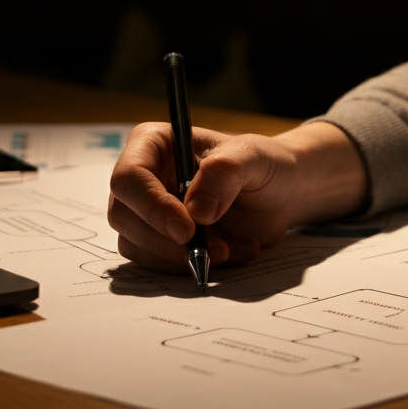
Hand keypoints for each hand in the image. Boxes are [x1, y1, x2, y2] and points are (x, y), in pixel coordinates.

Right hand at [108, 121, 367, 272]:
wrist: (282, 193)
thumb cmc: (265, 164)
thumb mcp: (253, 157)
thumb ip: (225, 173)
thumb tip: (196, 211)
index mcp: (154, 143)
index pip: (129, 178)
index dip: (152, 206)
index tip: (187, 229)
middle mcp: (143, 177)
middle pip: (125, 216)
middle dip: (167, 241)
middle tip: (215, 250)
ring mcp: (147, 210)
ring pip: (138, 245)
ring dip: (182, 257)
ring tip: (232, 249)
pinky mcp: (159, 239)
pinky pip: (159, 262)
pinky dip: (192, 265)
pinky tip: (231, 252)